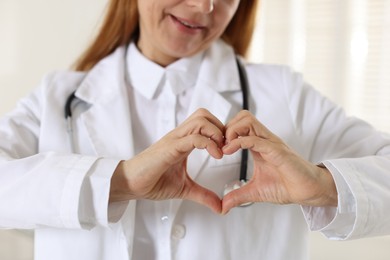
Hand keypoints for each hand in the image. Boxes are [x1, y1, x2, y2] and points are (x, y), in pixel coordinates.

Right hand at [110, 109, 223, 213]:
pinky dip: (209, 144)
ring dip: (216, 133)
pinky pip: (193, 138)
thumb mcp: (185, 189)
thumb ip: (203, 195)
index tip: (227, 149)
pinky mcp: (170, 148)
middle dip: (221, 127)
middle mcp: (179, 136)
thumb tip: (220, 207)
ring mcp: (174, 140)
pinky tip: (215, 156)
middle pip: (204, 114)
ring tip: (221, 151)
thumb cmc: (152, 181)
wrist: (130, 184)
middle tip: (226, 147)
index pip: (205, 122)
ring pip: (200, 120)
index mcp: (183, 141)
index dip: (220, 132)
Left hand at [221, 110, 337, 213]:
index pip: (239, 126)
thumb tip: (223, 207)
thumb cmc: (286, 186)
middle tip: (220, 146)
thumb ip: (238, 196)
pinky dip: (239, 142)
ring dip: (232, 131)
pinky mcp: (277, 150)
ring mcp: (271, 143)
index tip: (217, 149)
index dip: (225, 134)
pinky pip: (255, 139)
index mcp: (259, 145)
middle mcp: (264, 140)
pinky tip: (229, 151)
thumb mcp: (255, 191)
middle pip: (242, 117)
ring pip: (248, 121)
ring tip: (225, 148)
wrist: (308, 191)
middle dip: (227, 128)